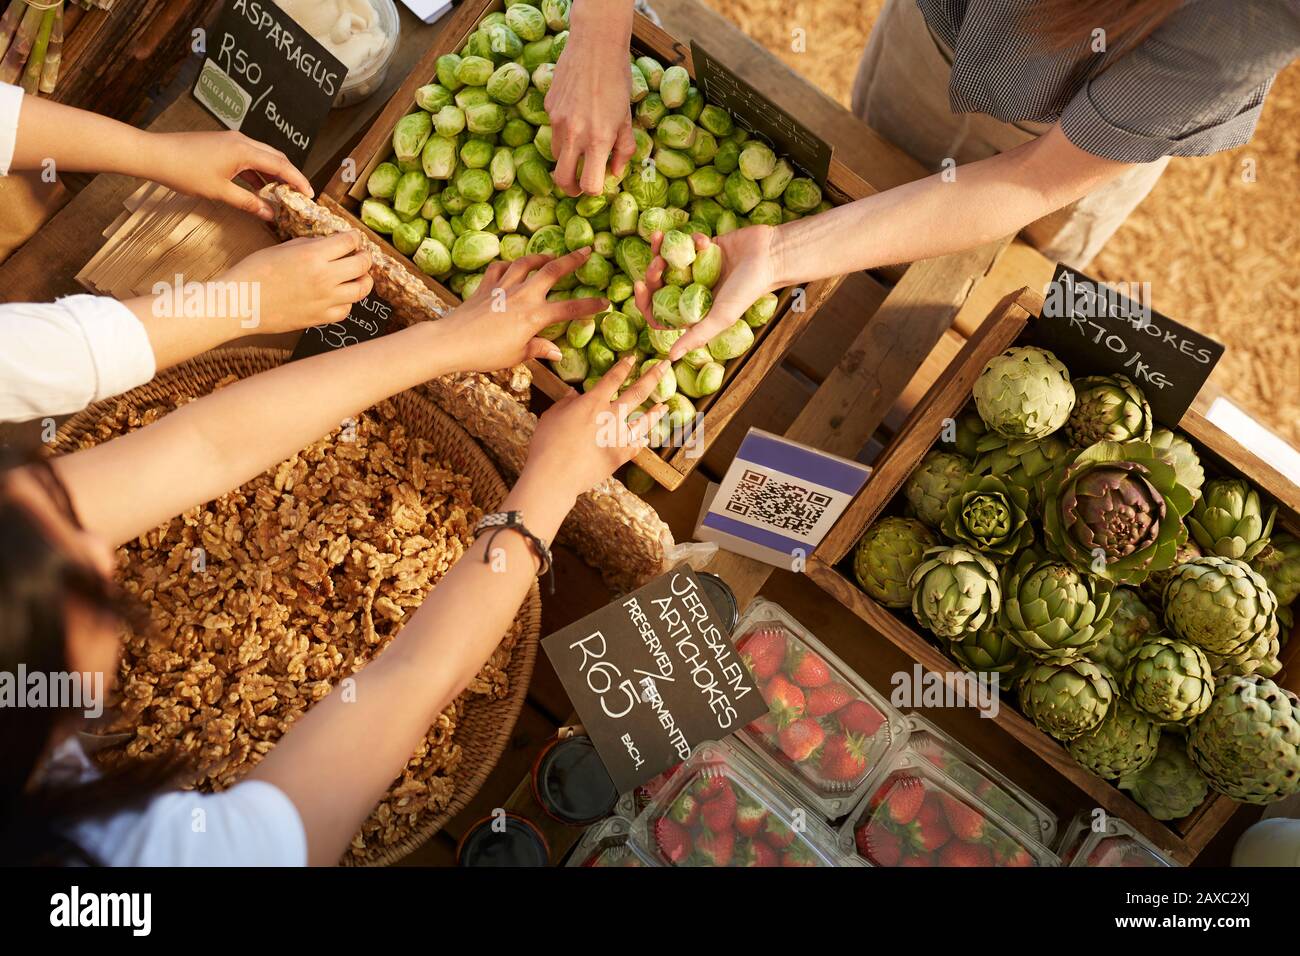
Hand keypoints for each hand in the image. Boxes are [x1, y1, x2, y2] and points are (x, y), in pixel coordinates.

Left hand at [148, 131, 313, 220]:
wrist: (155, 154)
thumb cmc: (184, 171)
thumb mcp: (220, 192)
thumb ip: (248, 203)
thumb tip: (269, 214)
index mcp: (244, 150)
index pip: (281, 166)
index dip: (298, 181)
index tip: (309, 195)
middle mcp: (241, 141)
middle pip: (276, 157)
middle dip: (290, 176)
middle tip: (298, 195)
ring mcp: (231, 141)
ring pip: (262, 156)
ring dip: (273, 174)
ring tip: (280, 194)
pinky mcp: (222, 144)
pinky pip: (248, 156)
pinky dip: (257, 171)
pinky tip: (258, 186)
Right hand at [217, 233, 371, 332]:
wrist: (240, 302)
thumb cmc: (254, 272)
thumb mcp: (282, 247)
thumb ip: (310, 245)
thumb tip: (329, 244)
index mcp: (314, 255)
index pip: (349, 242)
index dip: (354, 238)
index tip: (354, 238)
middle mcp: (325, 277)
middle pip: (362, 265)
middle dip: (365, 257)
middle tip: (362, 255)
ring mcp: (325, 300)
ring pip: (361, 290)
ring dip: (363, 280)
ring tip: (359, 276)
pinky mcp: (321, 318)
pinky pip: (346, 310)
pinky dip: (347, 302)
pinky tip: (340, 296)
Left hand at [438, 248, 610, 372]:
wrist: (452, 341)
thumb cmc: (485, 353)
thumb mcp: (516, 356)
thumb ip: (538, 350)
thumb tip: (557, 352)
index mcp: (534, 317)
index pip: (569, 309)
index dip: (590, 306)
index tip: (605, 302)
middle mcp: (522, 296)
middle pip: (552, 271)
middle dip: (572, 260)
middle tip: (586, 250)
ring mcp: (503, 287)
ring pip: (526, 264)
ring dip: (541, 257)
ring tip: (550, 256)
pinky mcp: (486, 285)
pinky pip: (500, 268)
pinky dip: (508, 265)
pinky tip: (513, 267)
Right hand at [525, 356, 668, 500]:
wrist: (555, 475)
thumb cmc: (547, 444)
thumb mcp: (552, 415)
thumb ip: (566, 402)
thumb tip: (574, 394)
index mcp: (593, 402)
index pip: (614, 378)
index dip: (624, 366)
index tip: (633, 358)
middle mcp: (611, 416)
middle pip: (638, 392)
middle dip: (654, 376)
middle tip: (665, 365)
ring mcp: (619, 437)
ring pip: (644, 420)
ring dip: (656, 412)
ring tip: (665, 405)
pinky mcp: (620, 456)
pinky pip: (636, 446)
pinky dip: (641, 441)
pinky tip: (645, 438)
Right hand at [545, 20, 635, 194]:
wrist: (595, 44)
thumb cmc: (617, 79)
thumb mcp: (627, 118)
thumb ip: (623, 149)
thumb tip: (614, 174)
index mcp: (598, 139)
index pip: (590, 185)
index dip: (593, 189)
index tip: (597, 183)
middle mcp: (574, 134)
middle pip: (562, 180)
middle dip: (571, 187)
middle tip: (578, 184)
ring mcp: (557, 121)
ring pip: (556, 154)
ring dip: (567, 157)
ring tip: (580, 143)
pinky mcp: (548, 107)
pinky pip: (553, 129)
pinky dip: (563, 130)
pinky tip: (576, 111)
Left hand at [634, 225, 778, 360]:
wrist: (769, 255)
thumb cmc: (748, 289)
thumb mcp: (721, 316)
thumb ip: (696, 336)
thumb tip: (670, 357)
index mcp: (692, 312)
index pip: (659, 313)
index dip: (644, 302)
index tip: (640, 286)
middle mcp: (691, 292)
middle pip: (658, 286)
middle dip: (652, 273)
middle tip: (657, 262)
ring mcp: (695, 270)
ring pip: (666, 262)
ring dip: (659, 250)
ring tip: (660, 240)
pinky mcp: (702, 249)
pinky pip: (684, 243)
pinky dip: (688, 240)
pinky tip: (702, 240)